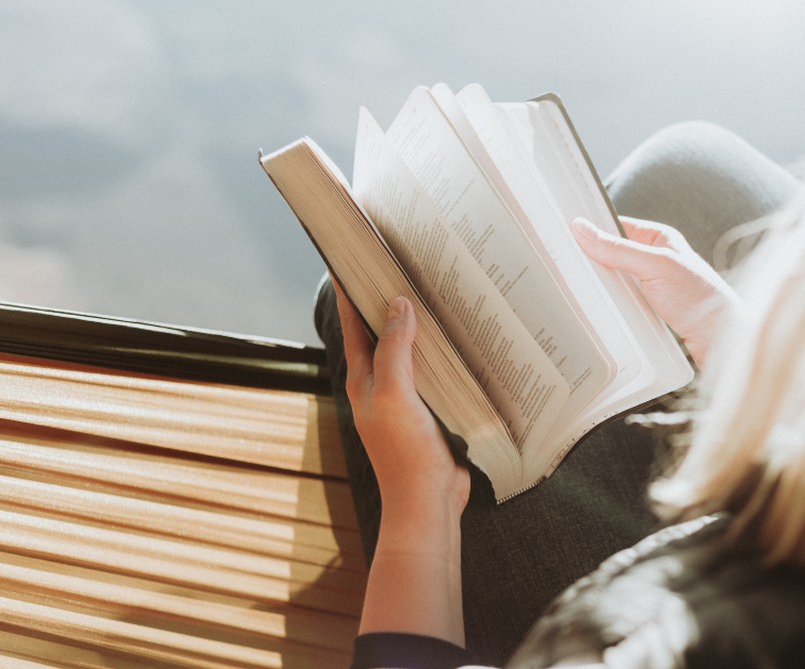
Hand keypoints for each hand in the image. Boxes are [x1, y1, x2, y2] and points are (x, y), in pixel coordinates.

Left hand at [334, 282, 469, 514]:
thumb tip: (397, 305)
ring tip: (429, 294)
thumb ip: (395, 349)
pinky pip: (433, 374)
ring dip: (417, 327)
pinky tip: (456, 342)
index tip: (347, 260)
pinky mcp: (429, 412)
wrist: (427, 502)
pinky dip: (440, 354)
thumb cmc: (404, 452)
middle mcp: (380, 386)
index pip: (352, 325)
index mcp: (363, 380)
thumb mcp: (395, 393)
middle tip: (395, 266)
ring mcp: (405, 400)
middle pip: (380, 334)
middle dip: (384, 303)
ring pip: (409, 353)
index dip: (349, 293)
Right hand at [573, 216, 738, 366]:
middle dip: (592, 261)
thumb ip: (617, 248)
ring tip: (577, 287)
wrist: (721, 337)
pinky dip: (610, 304)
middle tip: (565, 264)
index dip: (592, 230)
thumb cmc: (699, 297)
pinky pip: (622, 302)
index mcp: (658, 238)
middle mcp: (654, 258)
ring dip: (601, 286)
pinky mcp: (650, 308)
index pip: (616, 226)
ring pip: (615, 280)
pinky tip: (598, 309)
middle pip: (612, 255)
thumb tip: (583, 229)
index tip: (566, 235)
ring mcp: (651, 284)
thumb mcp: (654, 266)